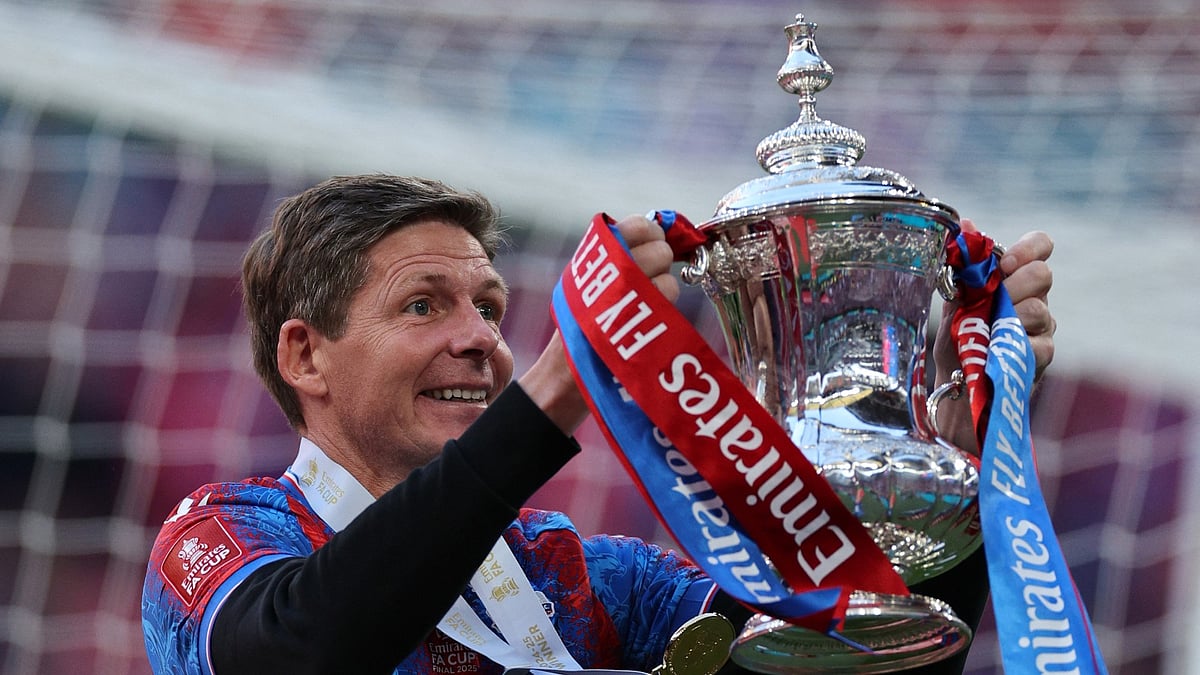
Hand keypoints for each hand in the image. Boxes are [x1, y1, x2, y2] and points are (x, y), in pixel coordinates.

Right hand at [518, 213, 680, 434]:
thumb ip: (617, 256)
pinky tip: (647, 322)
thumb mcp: (586, 281)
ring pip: (669, 280)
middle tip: (649, 280)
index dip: (653, 234)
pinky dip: (664, 312)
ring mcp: (623, 296)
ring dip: (664, 291)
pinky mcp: (635, 321)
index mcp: (595, 254)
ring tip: (644, 306)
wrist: (567, 370)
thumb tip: (660, 236)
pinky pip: (668, 305)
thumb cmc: (582, 324)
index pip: (638, 225)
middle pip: (660, 252)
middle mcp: (608, 270)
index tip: (654, 244)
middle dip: (662, 265)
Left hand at [932, 218, 1056, 451]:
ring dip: (1009, 318)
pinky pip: (1041, 344)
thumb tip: (967, 222)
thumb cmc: (958, 341)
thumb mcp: (955, 302)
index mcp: (1015, 278)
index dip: (1028, 248)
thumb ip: (965, 267)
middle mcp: (1035, 299)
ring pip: (1041, 309)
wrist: (956, 387)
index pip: (1041, 246)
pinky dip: (1015, 346)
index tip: (1003, 264)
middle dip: (1014, 284)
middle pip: (1043, 274)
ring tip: (987, 333)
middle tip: (991, 301)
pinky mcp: (1042, 357)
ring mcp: (1043, 328)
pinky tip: (997, 352)